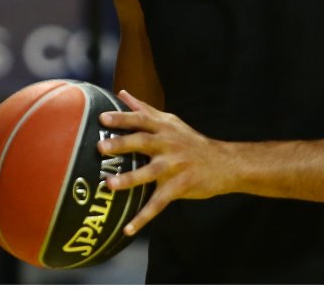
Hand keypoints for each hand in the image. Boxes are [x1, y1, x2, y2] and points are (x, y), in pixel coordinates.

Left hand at [97, 90, 234, 236]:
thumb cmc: (191, 141)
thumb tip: (122, 94)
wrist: (223, 163)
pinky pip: (158, 204)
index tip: (102, 117)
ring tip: (109, 185)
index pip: (141, 120)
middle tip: (101, 147)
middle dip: (122, 144)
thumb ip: (145, 109)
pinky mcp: (179, 187)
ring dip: (129, 179)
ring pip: (149, 173)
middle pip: (143, 142)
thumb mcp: (171, 122)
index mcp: (165, 128)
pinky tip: (127, 229)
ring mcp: (174, 167)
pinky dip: (143, 218)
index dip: (122, 118)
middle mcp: (169, 145)